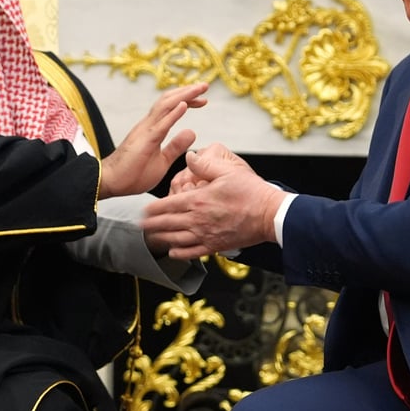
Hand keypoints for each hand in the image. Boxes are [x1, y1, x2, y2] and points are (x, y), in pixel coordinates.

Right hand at [99, 82, 207, 198]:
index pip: (171, 107)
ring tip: (199, 89)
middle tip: (204, 85)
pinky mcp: (144, 141)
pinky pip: (161, 125)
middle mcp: (148, 125)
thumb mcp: (162, 161)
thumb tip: (192, 132)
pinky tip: (185, 105)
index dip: (187, 100)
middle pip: (169, 101)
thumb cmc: (133, 174)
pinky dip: (174, 114)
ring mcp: (145, 131)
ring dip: (184, 96)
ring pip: (165, 106)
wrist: (110, 182)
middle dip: (188, 91)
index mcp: (152, 129)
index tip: (203, 99)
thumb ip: (175, 147)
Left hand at [141, 143, 286, 259]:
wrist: (269, 215)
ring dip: (162, 238)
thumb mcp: (227, 171)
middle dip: (152, 224)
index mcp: (199, 201)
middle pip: (168, 224)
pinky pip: (193, 252)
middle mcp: (198, 220)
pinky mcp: (216, 246)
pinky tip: (173, 252)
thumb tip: (189, 157)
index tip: (144, 210)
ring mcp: (206, 235)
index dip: (154, 208)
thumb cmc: (251, 193)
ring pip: (176, 239)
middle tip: (140, 225)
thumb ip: (204, 164)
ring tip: (152, 238)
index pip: (169, 205)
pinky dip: (180, 253)